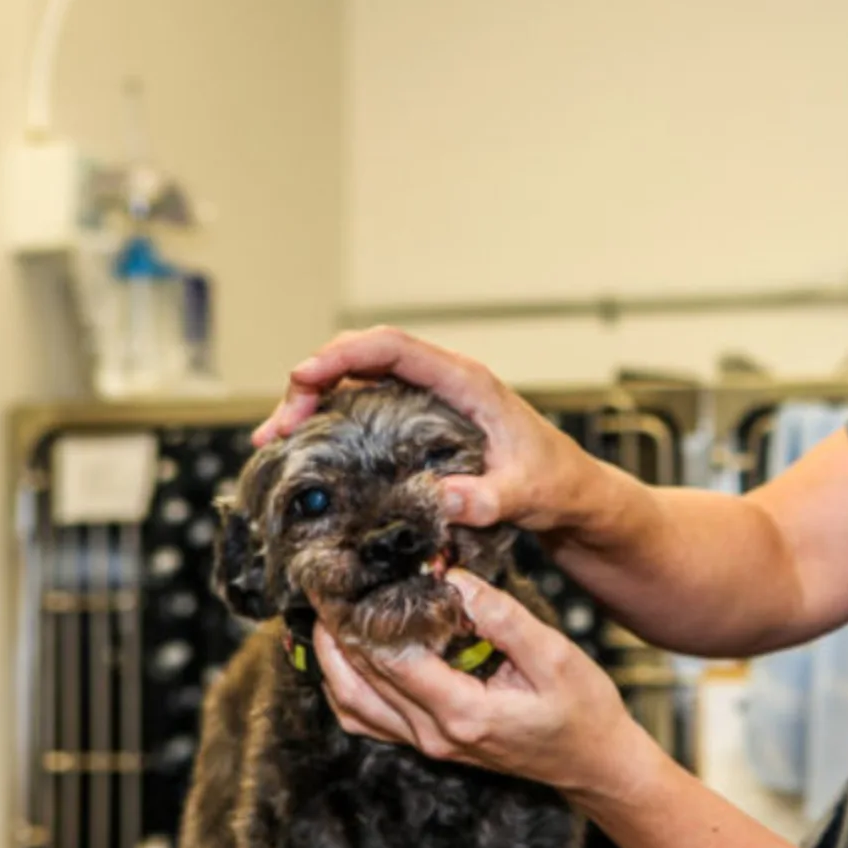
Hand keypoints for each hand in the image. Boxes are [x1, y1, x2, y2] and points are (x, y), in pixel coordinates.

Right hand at [255, 326, 596, 533]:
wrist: (573, 495)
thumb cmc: (556, 485)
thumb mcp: (526, 495)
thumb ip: (488, 499)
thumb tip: (439, 499)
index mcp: (466, 382)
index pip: (394, 348)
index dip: (343, 355)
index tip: (302, 377)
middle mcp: (442, 382)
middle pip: (362, 360)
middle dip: (312, 382)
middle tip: (278, 427)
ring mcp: (428, 400)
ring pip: (357, 383)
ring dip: (313, 403)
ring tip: (274, 440)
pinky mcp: (420, 423)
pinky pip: (365, 408)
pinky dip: (330, 422)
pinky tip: (304, 449)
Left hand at [313, 569, 654, 797]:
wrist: (594, 763)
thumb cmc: (583, 708)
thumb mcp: (554, 655)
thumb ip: (501, 618)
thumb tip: (453, 580)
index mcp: (464, 712)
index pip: (391, 659)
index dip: (364, 615)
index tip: (350, 576)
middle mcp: (435, 735)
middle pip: (359, 680)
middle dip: (336, 630)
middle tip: (323, 585)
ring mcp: (428, 745)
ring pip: (351, 705)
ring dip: (331, 660)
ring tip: (325, 615)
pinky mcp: (429, 744)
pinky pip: (367, 720)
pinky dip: (346, 687)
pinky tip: (347, 656)